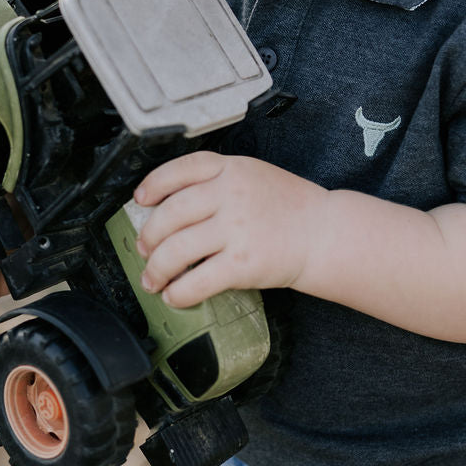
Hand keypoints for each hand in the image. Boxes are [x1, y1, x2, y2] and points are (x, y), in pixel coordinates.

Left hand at [133, 151, 327, 307]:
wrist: (325, 234)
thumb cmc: (291, 208)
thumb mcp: (255, 175)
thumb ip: (218, 181)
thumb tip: (172, 204)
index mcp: (232, 169)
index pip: (180, 170)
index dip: (153, 185)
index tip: (140, 200)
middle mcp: (231, 195)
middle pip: (170, 214)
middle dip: (149, 236)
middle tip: (145, 249)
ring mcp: (236, 229)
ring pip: (177, 250)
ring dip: (157, 269)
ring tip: (153, 279)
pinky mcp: (242, 264)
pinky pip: (197, 281)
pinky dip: (179, 292)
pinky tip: (174, 295)